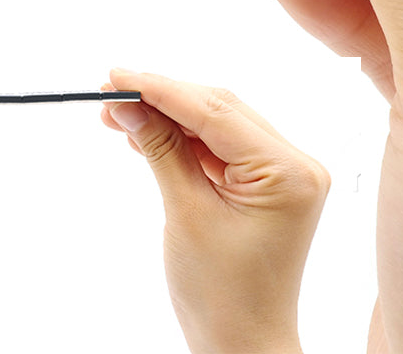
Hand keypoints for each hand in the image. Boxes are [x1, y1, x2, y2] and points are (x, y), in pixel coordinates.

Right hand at [103, 69, 327, 353]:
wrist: (242, 345)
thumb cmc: (221, 293)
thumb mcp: (185, 212)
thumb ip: (159, 148)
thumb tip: (126, 103)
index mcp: (288, 171)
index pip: (215, 111)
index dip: (161, 88)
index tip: (115, 76)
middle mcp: (293, 164)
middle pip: (216, 109)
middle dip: (160, 98)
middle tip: (109, 91)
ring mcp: (281, 173)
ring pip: (213, 123)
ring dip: (165, 117)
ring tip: (116, 113)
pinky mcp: (263, 183)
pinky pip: (216, 146)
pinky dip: (179, 138)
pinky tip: (142, 133)